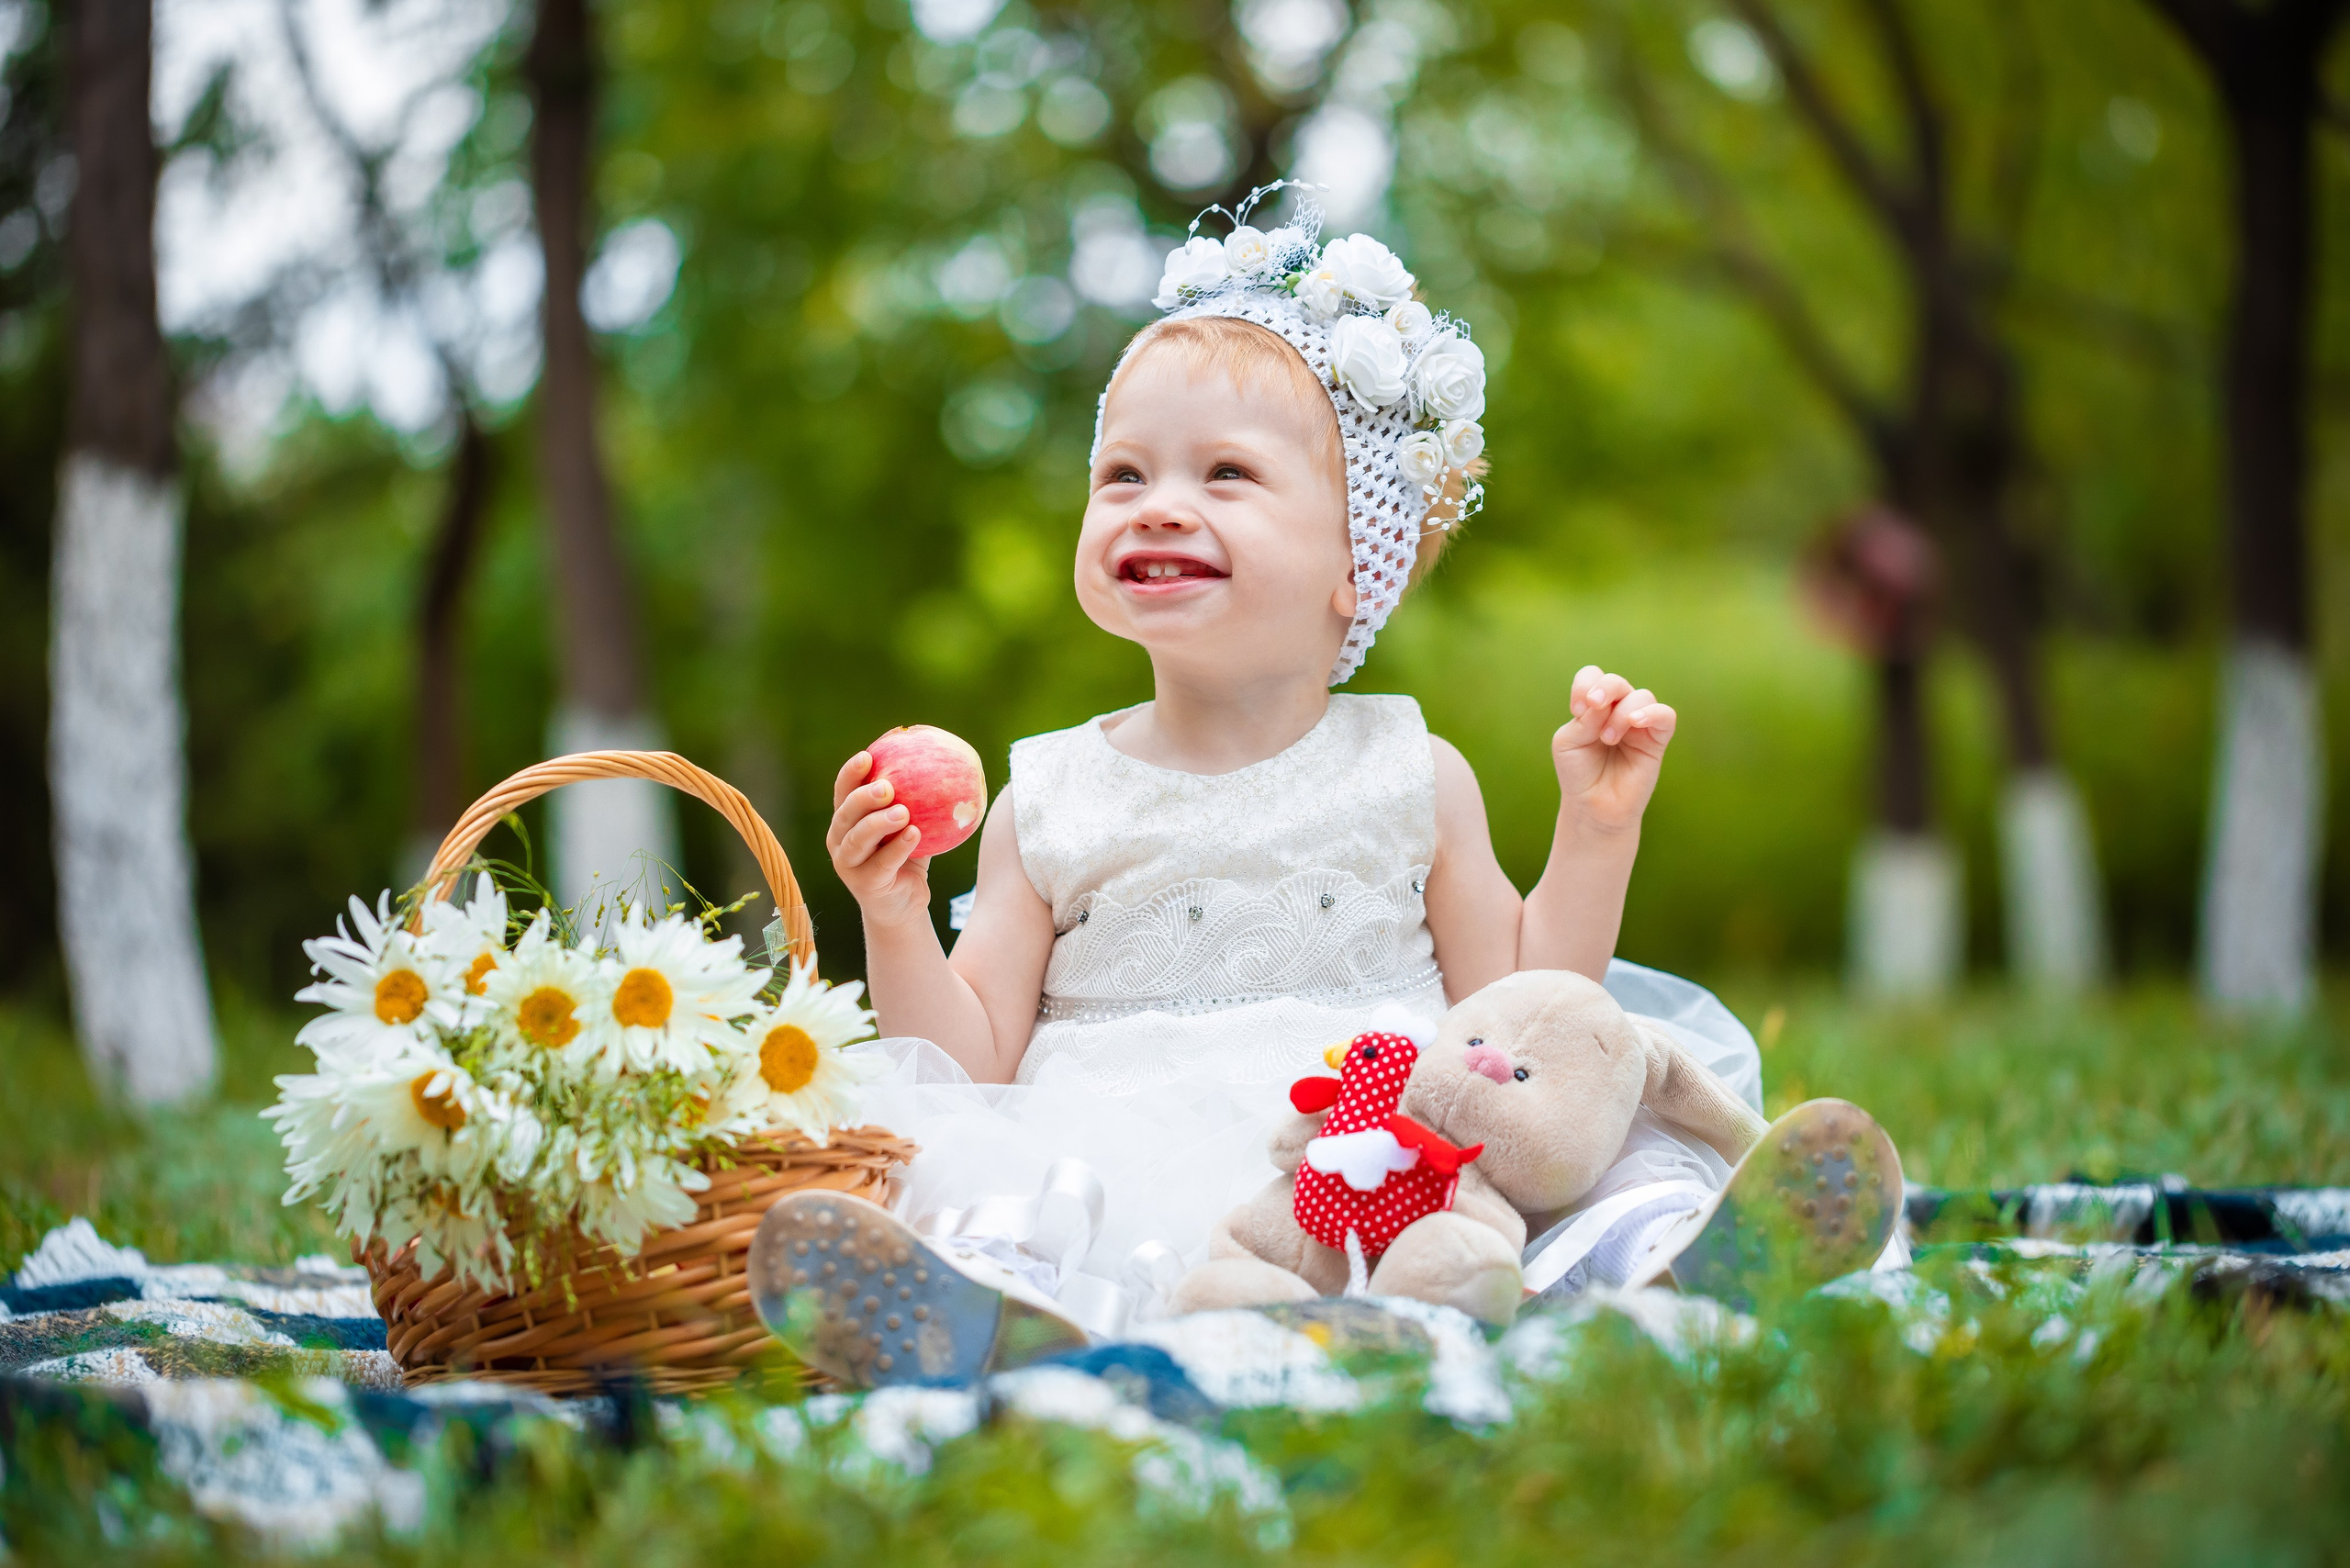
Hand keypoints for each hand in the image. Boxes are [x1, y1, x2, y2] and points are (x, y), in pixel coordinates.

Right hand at [827, 751, 930, 928]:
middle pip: (845, 814)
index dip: (850, 774)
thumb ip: (915, 802)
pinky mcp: (864, 884)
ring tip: (903, 812)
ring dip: (879, 822)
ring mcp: (848, 864)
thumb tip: (940, 765)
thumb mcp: (907, 827)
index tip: (867, 756)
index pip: (842, 792)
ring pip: (858, 839)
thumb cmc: (906, 857)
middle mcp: (840, 841)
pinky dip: (899, 848)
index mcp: (846, 821)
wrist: (904, 905)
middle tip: (887, 786)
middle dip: (863, 797)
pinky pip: (882, 863)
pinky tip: (915, 834)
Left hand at [1552, 666, 1676, 834]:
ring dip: (1622, 712)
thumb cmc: (1578, 773)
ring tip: (1608, 738)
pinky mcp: (1657, 741)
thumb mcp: (1570, 743)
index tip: (1576, 710)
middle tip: (1593, 706)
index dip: (1585, 685)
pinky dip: (1652, 713)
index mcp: (1593, 707)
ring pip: (1642, 696)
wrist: (1593, 807)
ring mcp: (1639, 725)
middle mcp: (1617, 710)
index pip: (1593, 677)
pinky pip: (1665, 716)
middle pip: (1617, 682)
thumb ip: (1585, 719)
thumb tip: (1605, 702)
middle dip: (1605, 689)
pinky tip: (1635, 722)